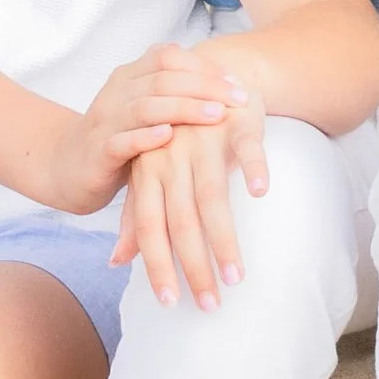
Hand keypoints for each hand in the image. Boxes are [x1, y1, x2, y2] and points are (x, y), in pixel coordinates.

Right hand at [49, 43, 252, 218]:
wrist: (66, 167)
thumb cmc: (119, 137)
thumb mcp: (145, 109)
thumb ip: (173, 93)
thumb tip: (226, 85)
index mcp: (130, 76)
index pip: (168, 56)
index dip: (203, 65)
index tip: (237, 81)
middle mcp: (117, 92)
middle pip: (163, 78)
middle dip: (205, 86)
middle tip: (239, 98)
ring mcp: (105, 120)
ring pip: (145, 106)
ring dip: (183, 108)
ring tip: (215, 114)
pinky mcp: (97, 152)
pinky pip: (121, 141)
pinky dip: (145, 137)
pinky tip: (168, 136)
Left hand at [109, 83, 270, 310]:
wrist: (206, 74)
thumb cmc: (177, 134)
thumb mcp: (150, 172)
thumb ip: (136, 215)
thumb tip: (116, 261)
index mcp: (148, 174)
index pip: (149, 228)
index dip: (156, 266)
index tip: (169, 302)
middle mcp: (173, 159)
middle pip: (180, 221)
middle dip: (193, 266)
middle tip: (209, 304)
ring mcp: (203, 140)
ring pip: (212, 196)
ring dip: (223, 239)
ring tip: (235, 276)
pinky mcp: (237, 122)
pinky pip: (246, 147)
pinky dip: (254, 168)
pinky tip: (261, 193)